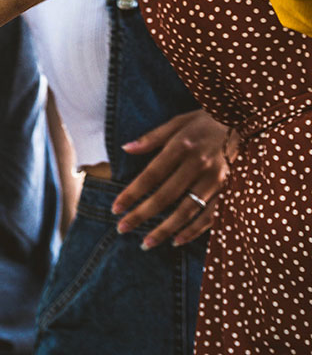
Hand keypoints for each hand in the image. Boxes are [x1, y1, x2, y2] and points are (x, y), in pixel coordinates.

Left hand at [112, 109, 229, 247]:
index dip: (132, 193)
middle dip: (142, 215)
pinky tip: (177, 241)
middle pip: (166, 196)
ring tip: (146, 243)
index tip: (116, 209)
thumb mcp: (178, 122)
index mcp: (181, 147)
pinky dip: (194, 231)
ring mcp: (216, 180)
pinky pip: (211, 215)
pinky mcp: (230, 190)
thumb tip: (126, 148)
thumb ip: (152, 138)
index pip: (151, 175)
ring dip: (165, 229)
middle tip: (122, 229)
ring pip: (187, 211)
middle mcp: (198, 165)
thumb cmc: (207, 121)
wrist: (248, 122)